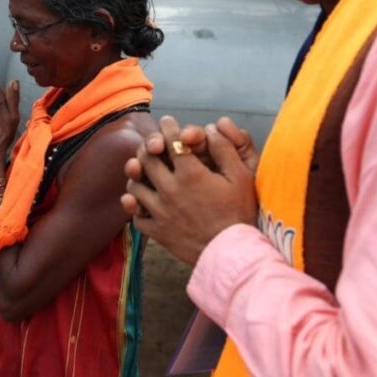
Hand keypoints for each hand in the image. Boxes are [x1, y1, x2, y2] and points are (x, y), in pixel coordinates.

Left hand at [120, 115, 256, 265]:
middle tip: (152, 142)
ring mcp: (161, 212)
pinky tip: (140, 200)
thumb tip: (211, 129)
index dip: (169, 128)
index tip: (168, 122)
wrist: (233, 254)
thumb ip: (225, 150)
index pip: (172, 142)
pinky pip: (136, 216)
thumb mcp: (241, 178)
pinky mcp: (157, 232)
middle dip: (148, 146)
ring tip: (142, 169)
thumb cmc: (240, 214)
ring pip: (135, 186)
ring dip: (137, 174)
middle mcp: (170, 190)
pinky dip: (135, 206)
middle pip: (147, 160)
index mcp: (191, 174)